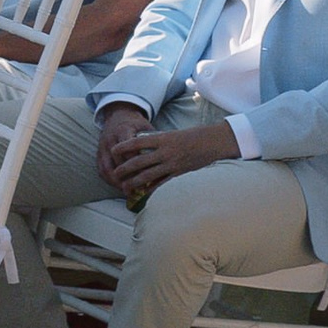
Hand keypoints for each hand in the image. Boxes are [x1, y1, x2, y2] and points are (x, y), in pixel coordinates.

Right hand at [93, 103, 149, 195]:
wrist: (117, 115)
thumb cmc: (135, 124)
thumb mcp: (145, 126)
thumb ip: (152, 140)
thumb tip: (166, 156)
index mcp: (123, 130)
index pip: (128, 148)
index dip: (136, 161)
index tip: (147, 173)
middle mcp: (110, 139)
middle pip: (117, 161)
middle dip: (128, 176)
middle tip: (140, 187)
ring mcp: (102, 147)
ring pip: (107, 168)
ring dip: (117, 182)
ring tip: (129, 192)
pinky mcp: (99, 153)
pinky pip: (101, 170)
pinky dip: (109, 180)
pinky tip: (119, 187)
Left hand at [102, 115, 239, 198]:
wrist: (214, 142)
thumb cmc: (194, 136)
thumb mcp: (174, 134)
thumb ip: (159, 141)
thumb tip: (143, 146)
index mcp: (164, 138)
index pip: (138, 142)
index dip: (124, 146)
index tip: (113, 150)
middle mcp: (166, 151)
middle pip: (140, 161)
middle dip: (125, 168)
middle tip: (114, 173)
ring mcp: (173, 164)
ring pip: (149, 175)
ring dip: (135, 181)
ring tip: (124, 186)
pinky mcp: (181, 175)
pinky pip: (163, 183)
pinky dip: (153, 189)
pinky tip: (144, 193)